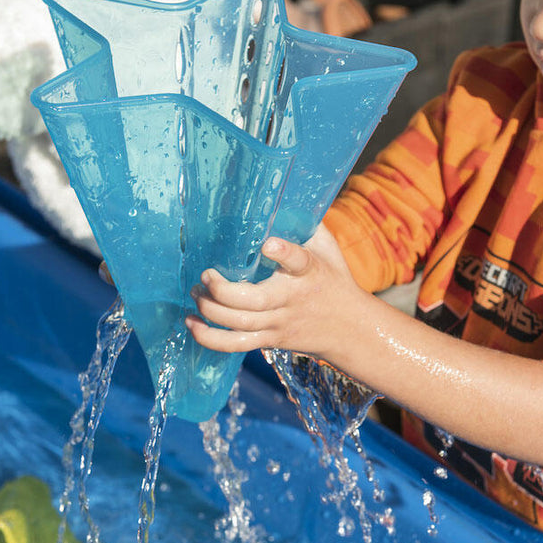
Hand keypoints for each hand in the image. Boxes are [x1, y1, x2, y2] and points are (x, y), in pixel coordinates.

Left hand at [186, 225, 366, 359]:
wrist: (351, 328)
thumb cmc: (334, 280)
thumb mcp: (327, 248)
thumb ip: (305, 226)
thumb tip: (278, 197)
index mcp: (309, 272)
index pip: (298, 261)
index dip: (283, 252)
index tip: (267, 243)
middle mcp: (291, 300)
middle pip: (255, 302)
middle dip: (223, 291)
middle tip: (207, 275)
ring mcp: (279, 323)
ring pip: (240, 324)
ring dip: (211, 310)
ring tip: (196, 293)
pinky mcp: (271, 339)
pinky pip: (237, 345)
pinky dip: (210, 338)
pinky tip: (192, 324)